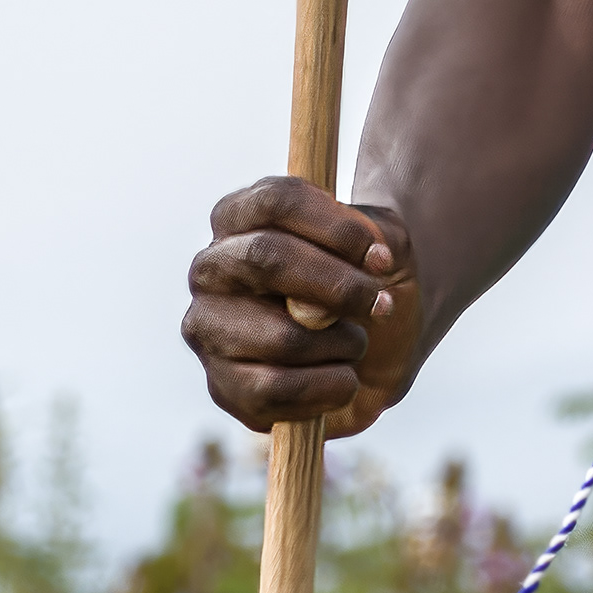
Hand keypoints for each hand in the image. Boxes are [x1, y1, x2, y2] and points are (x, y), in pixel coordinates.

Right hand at [183, 177, 426, 430]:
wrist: (378, 349)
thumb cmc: (368, 284)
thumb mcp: (384, 243)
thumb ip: (366, 240)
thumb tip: (314, 308)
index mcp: (242, 217)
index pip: (276, 201)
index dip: (336, 229)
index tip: (381, 258)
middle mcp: (212, 269)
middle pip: (265, 258)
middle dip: (338, 287)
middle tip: (381, 304)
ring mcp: (208, 328)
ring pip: (279, 336)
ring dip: (341, 343)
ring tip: (356, 344)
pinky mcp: (222, 386)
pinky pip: (275, 391)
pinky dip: (329, 387)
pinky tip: (343, 379)